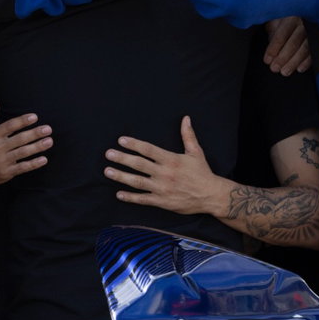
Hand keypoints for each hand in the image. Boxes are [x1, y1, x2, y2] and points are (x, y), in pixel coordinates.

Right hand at [0, 100, 51, 186]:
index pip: (9, 126)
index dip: (22, 121)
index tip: (34, 117)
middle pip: (19, 139)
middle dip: (34, 134)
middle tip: (48, 129)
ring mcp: (2, 161)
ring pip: (22, 152)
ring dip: (37, 147)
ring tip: (49, 141)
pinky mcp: (6, 172)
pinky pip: (22, 167)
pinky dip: (33, 164)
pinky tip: (43, 159)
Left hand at [103, 116, 219, 214]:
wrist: (211, 196)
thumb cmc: (202, 173)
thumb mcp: (196, 152)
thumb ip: (188, 135)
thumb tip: (185, 118)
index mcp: (171, 160)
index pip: (148, 150)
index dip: (134, 144)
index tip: (121, 140)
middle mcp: (164, 173)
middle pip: (139, 164)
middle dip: (122, 158)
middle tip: (108, 154)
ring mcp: (162, 188)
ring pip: (137, 181)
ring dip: (121, 176)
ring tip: (107, 171)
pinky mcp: (162, 201)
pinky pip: (143, 199)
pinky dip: (130, 197)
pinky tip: (119, 194)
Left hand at [264, 16, 310, 74]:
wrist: (298, 17)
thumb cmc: (283, 22)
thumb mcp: (274, 23)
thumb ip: (271, 34)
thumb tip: (269, 51)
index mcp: (290, 17)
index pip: (281, 34)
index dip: (274, 48)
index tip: (267, 60)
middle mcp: (303, 23)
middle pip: (294, 42)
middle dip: (283, 57)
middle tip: (275, 68)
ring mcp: (312, 32)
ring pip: (305, 48)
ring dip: (294, 62)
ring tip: (285, 71)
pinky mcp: (318, 41)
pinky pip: (314, 52)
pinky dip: (307, 62)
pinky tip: (299, 69)